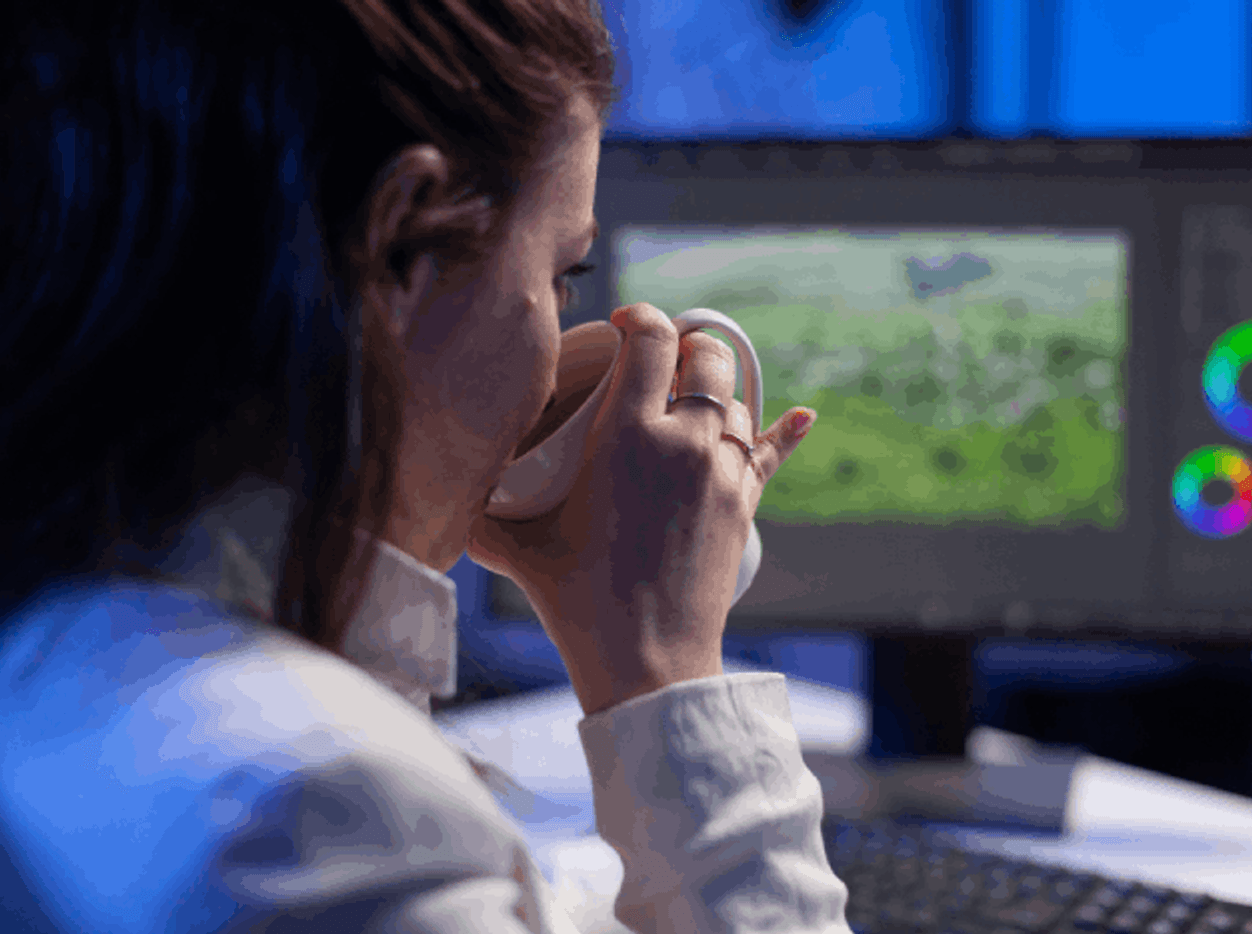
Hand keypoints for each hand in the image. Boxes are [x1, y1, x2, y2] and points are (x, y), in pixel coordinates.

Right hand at [467, 303, 815, 714]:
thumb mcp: (519, 549)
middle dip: (687, 345)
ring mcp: (721, 473)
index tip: (625, 323)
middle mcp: (685, 443)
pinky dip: (786, 431)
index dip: (641, 317)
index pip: (652, 340)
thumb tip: (446, 500)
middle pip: (707, 358)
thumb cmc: (579, 603)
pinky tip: (805, 415)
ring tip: (688, 400)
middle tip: (661, 357)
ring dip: (714, 391)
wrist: (648, 661)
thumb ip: (479, 516)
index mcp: (628, 436)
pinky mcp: (743, 505)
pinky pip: (772, 454)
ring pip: (735, 402)